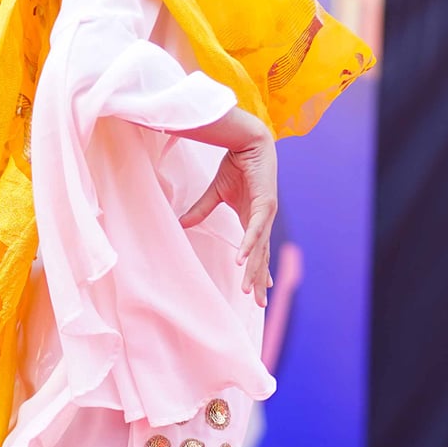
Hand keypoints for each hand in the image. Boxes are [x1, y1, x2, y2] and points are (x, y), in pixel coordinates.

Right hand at [181, 129, 278, 307]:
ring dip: (253, 270)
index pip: (256, 250)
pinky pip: (256, 230)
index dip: (257, 269)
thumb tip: (181, 223)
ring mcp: (266, 213)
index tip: (260, 290)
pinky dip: (248, 246)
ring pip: (259, 249)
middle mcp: (263, 220)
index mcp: (253, 218)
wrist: (248, 141)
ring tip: (249, 292)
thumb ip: (201, 210)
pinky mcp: (266, 204)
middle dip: (259, 280)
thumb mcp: (215, 192)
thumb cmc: (236, 164)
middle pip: (260, 256)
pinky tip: (243, 261)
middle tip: (259, 305)